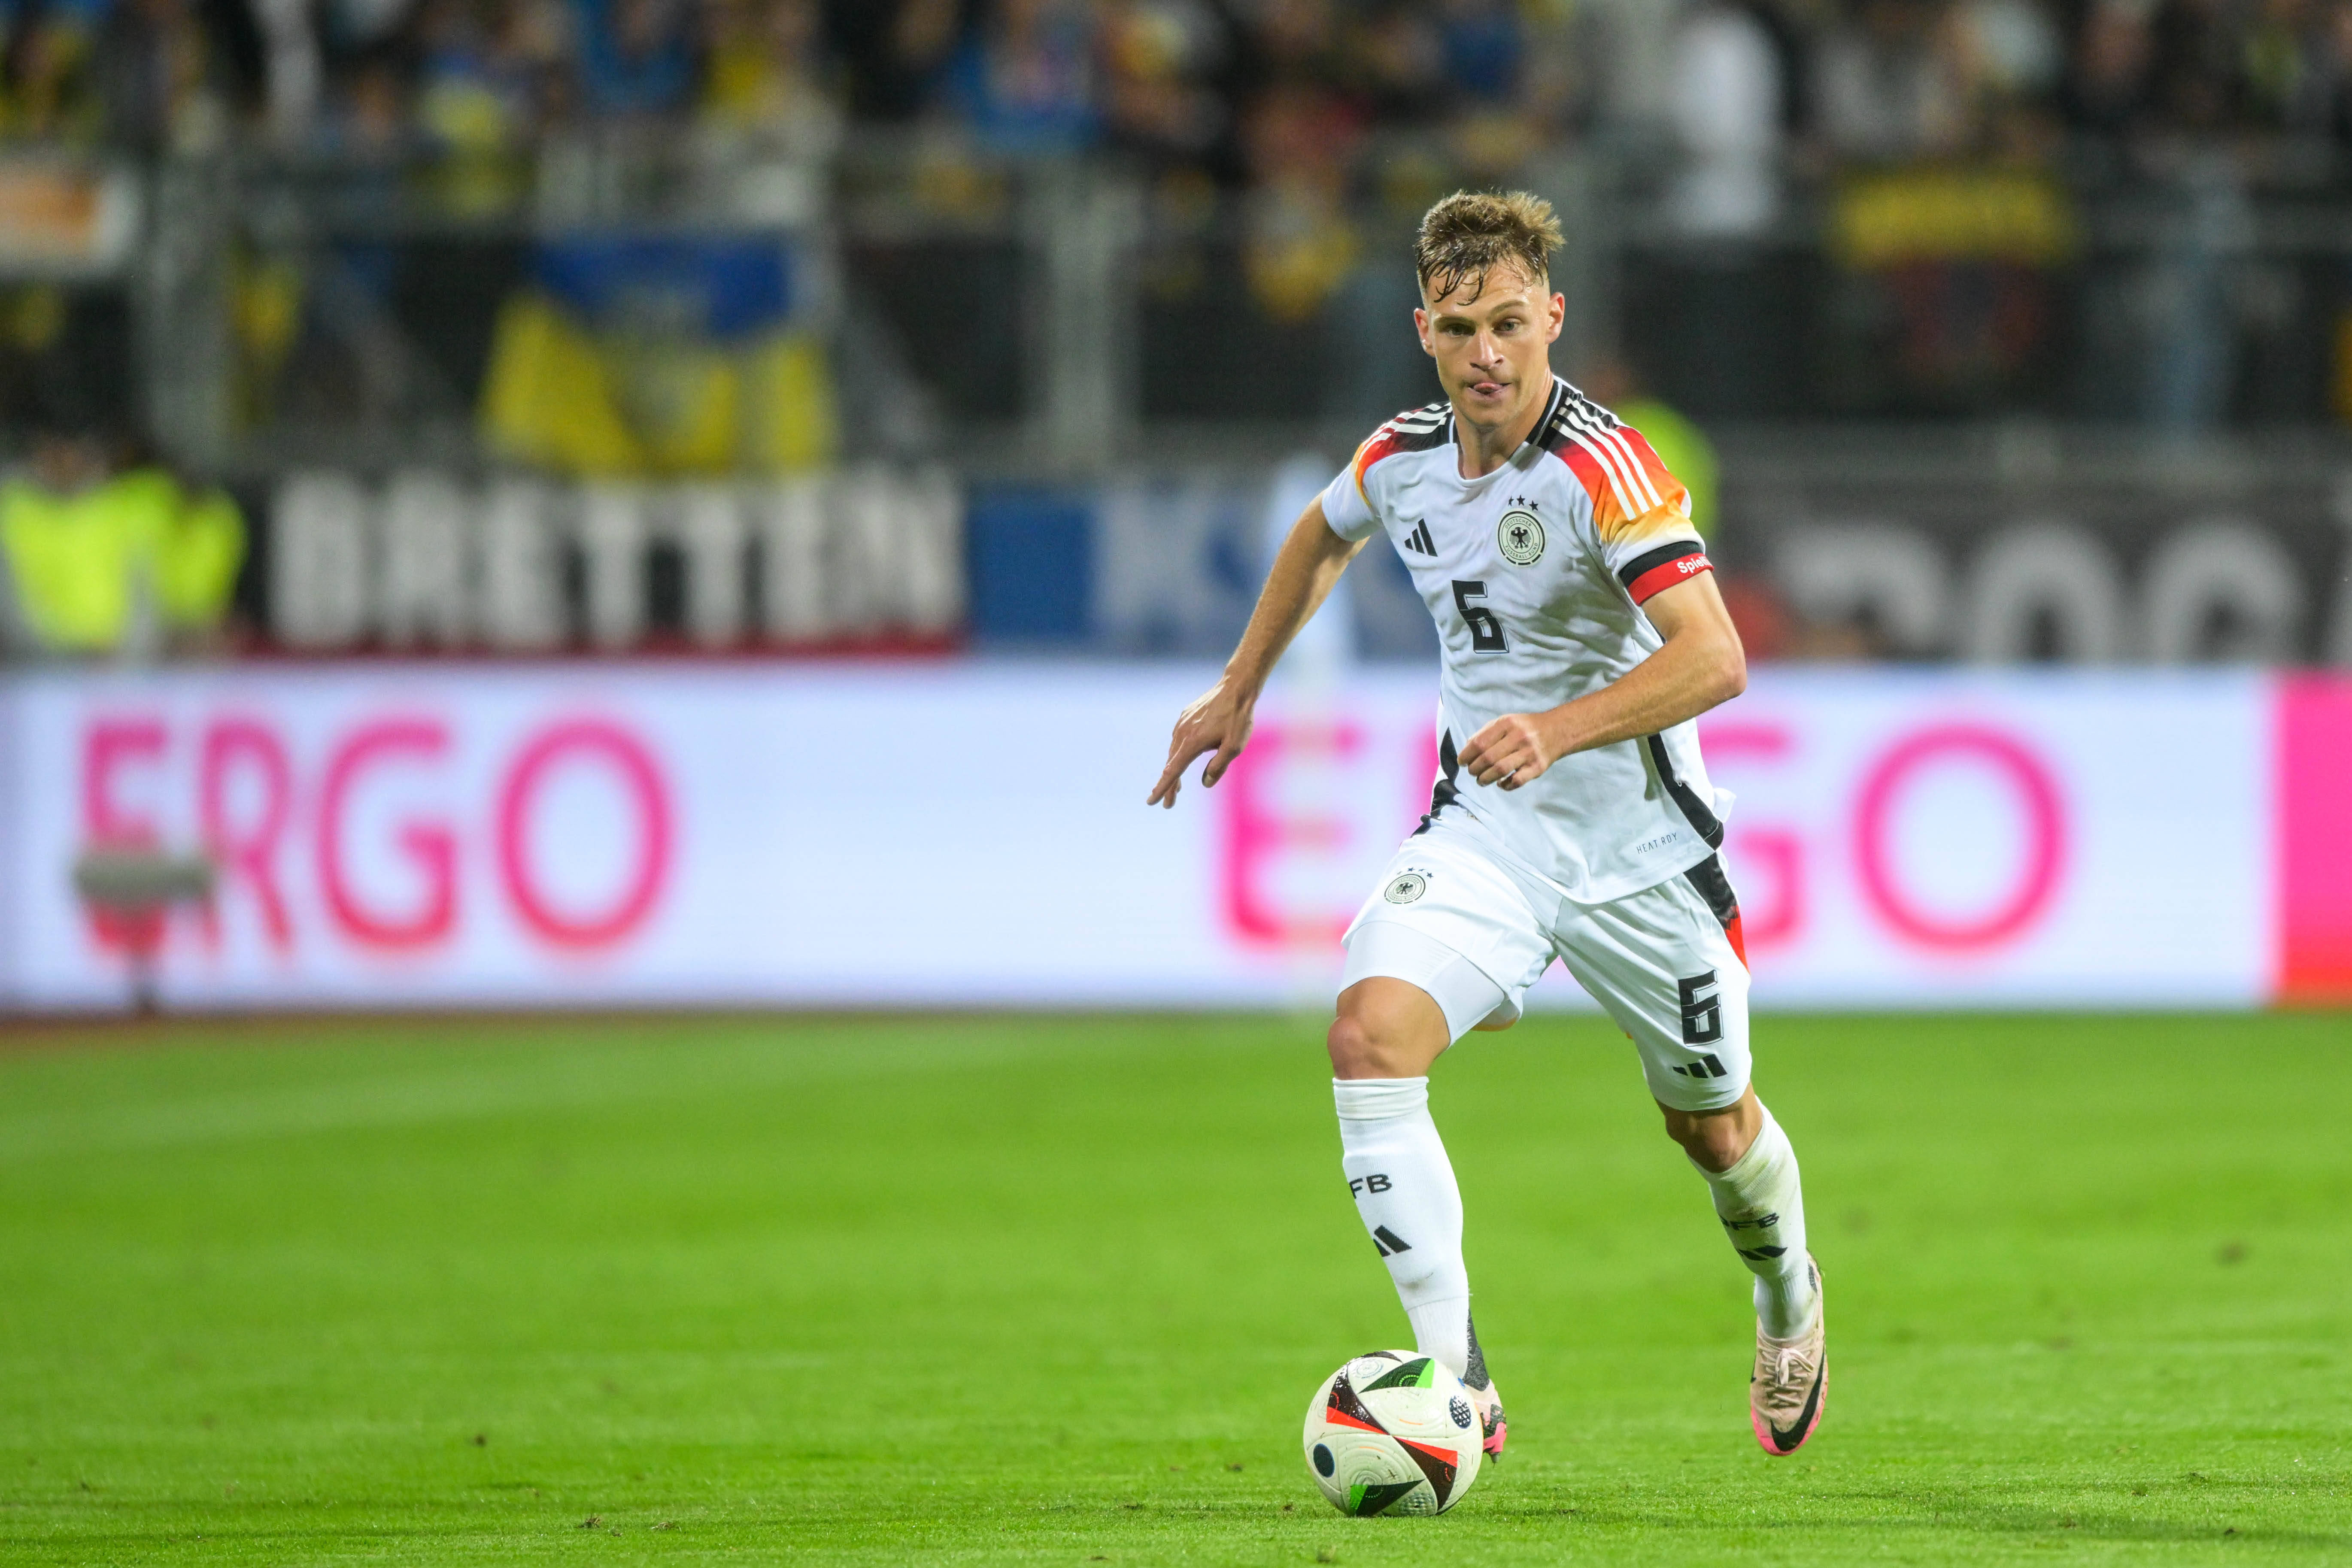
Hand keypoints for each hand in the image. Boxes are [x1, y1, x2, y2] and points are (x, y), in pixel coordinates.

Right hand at [1148, 679, 1255, 807]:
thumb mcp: (1235, 747)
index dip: (1162, 788)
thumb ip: (1219, 767)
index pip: (1173, 771)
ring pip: (1174, 751)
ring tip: (1177, 787)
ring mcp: (1182, 723)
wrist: (1236, 687)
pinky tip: (1184, 758)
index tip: (1152, 801)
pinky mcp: (1186, 716)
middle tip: (1168, 803)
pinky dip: (1178, 753)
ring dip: (1174, 769)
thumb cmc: (1238, 718)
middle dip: (1169, 785)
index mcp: (1192, 743)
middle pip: (1171, 765)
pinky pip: (1179, 739)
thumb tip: (1205, 783)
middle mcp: (1182, 733)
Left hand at [1458, 711, 1562, 790]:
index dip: (1466, 755)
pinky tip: (1501, 784)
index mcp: (1506, 724)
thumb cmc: (1525, 727)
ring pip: (1500, 770)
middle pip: (1487, 758)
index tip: (1462, 762)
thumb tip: (1467, 747)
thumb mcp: (1505, 721)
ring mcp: (1529, 753)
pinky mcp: (1538, 767)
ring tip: (1481, 781)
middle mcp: (1518, 737)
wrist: (1557, 730)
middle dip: (1474, 769)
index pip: (1479, 743)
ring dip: (1485, 779)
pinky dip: (1505, 785)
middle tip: (1472, 772)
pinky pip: (1517, 781)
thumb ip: (1485, 732)